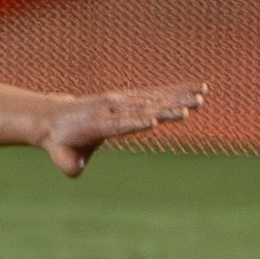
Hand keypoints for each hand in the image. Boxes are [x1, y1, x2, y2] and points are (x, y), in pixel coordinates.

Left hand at [39, 84, 206, 176]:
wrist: (56, 117)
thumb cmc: (62, 142)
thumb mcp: (61, 156)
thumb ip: (68, 163)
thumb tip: (74, 169)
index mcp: (98, 123)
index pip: (121, 123)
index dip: (136, 123)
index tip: (155, 122)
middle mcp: (113, 107)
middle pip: (144, 108)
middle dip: (167, 109)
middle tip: (191, 108)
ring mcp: (123, 100)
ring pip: (155, 98)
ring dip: (179, 97)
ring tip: (202, 97)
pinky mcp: (132, 97)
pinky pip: (157, 93)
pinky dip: (178, 91)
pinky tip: (199, 89)